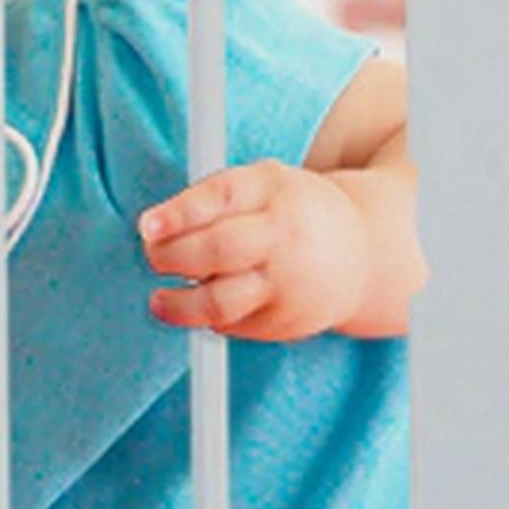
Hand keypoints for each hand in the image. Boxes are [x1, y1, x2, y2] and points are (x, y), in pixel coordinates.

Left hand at [139, 161, 375, 341]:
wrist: (361, 254)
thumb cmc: (292, 213)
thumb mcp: (264, 185)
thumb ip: (213, 198)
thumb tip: (153, 228)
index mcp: (274, 191)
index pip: (222, 196)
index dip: (180, 214)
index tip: (147, 227)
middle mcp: (284, 237)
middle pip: (216, 251)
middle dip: (171, 257)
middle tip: (154, 256)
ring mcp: (287, 283)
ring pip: (219, 302)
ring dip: (178, 305)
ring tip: (160, 300)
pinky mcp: (284, 322)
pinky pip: (231, 324)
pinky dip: (207, 318)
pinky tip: (202, 306)